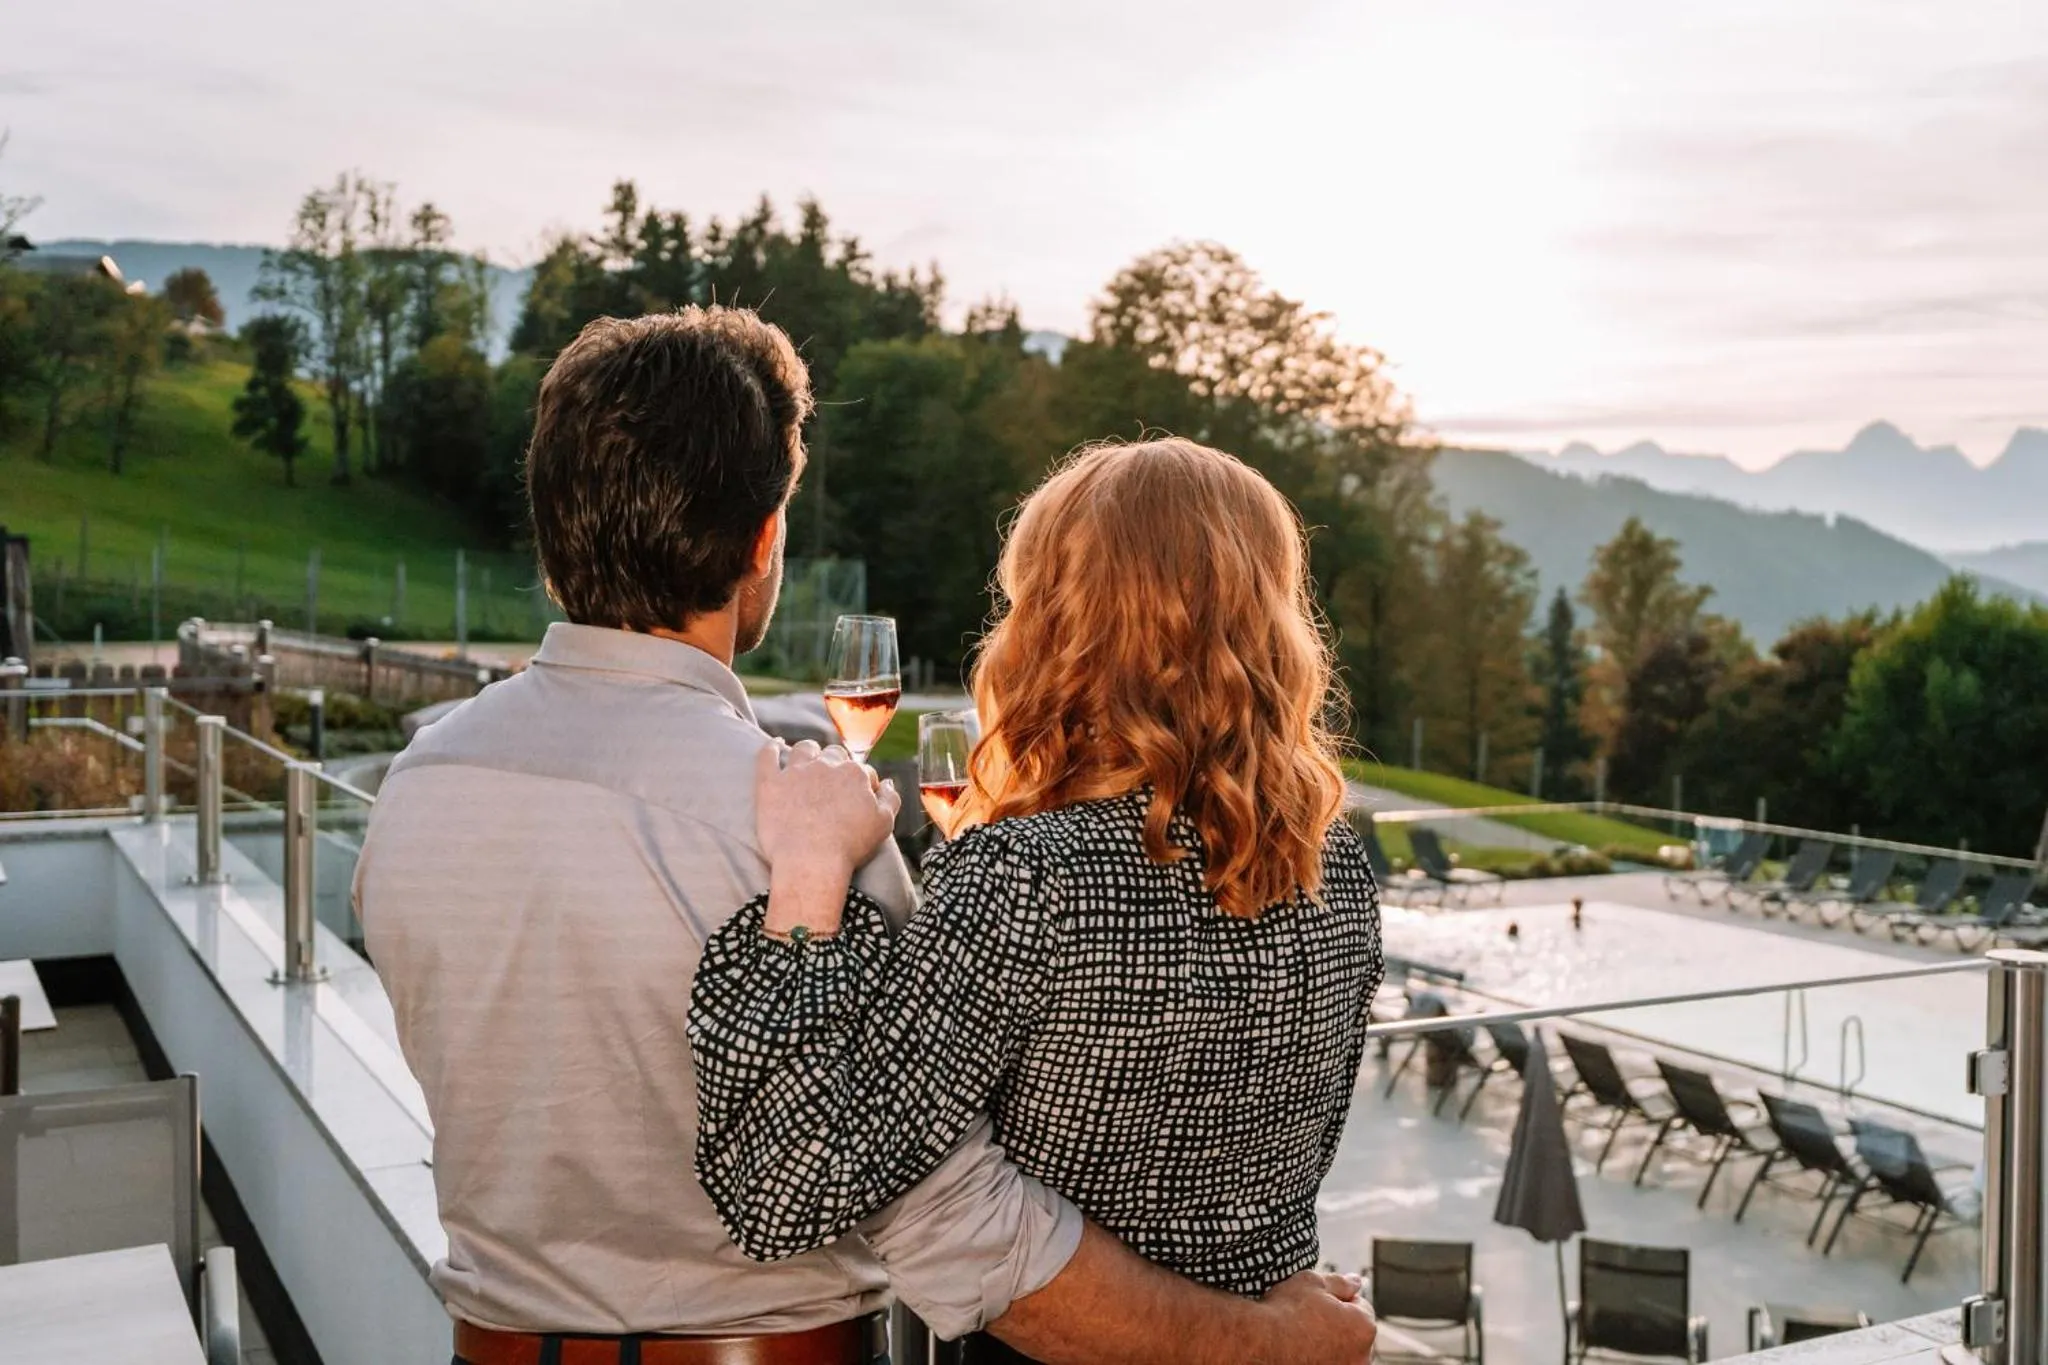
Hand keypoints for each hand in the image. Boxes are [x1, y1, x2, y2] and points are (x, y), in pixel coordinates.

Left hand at [755, 741, 900, 937]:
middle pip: (834, 755)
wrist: (811, 861)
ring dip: (809, 752)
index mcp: (855, 774)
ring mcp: (796, 772)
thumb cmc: (849, 846)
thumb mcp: (883, 823)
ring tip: (808, 761)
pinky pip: (768, 756)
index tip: (858, 799)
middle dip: (837, 764)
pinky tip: (776, 745)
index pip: (862, 770)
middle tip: (833, 784)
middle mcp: (826, 766)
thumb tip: (886, 782)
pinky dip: (772, 748)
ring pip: (804, 749)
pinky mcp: (771, 783)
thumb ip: (890, 798)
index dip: (862, 784)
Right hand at [1256, 1269, 1376, 1363]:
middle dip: (1338, 1325)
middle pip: (1353, 1333)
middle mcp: (1361, 1357)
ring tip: (1301, 1337)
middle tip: (1307, 1318)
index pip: (1361, 1307)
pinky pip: (1328, 1363)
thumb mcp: (1312, 1282)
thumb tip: (1357, 1281)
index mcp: (1363, 1327)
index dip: (1338, 1299)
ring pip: (1341, 1353)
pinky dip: (1318, 1359)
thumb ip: (1341, 1282)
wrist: (1256, 1342)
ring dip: (1329, 1345)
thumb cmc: (1284, 1311)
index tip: (1316, 1301)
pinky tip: (1299, 1352)